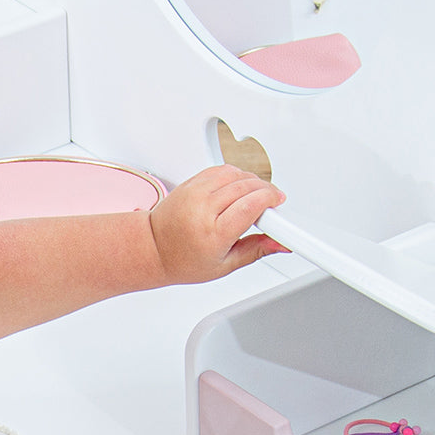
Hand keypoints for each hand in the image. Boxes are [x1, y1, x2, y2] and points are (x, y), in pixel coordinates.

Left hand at [149, 164, 288, 283]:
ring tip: (254, 199)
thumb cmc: (184, 260)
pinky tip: (237, 190)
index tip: (280, 206)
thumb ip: (256, 250)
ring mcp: (195, 192)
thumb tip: (281, 244)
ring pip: (237, 174)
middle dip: (266, 192)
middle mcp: (203, 209)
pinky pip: (222, 169)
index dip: (272, 201)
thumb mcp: (225, 265)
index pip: (252, 206)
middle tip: (270, 206)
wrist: (153, 248)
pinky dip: (236, 176)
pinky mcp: (191, 182)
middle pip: (248, 186)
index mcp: (213, 233)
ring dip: (253, 182)